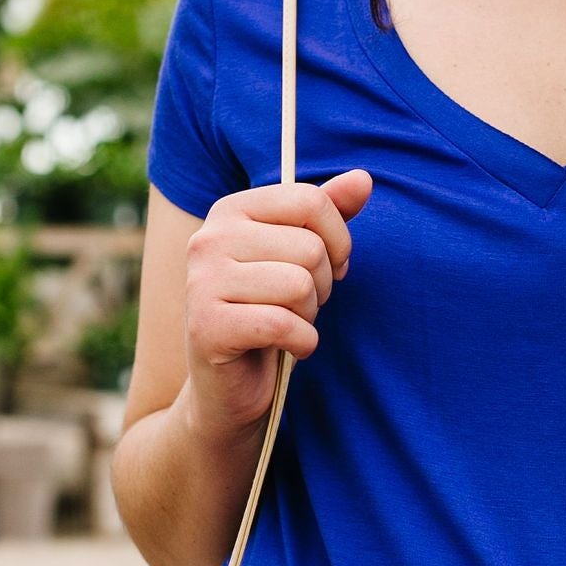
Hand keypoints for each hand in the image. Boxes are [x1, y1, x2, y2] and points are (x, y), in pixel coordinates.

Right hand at [181, 170, 373, 442]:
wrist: (229, 387)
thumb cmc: (269, 312)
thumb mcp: (299, 256)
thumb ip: (328, 215)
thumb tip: (364, 178)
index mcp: (230, 211)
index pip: (309, 200)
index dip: (337, 240)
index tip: (328, 268)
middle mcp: (208, 239)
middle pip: (309, 247)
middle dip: (321, 285)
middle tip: (299, 306)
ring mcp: (202, 283)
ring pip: (299, 285)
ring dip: (309, 315)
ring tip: (289, 324)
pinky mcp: (208, 327)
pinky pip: (284, 324)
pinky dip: (302, 343)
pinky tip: (288, 348)